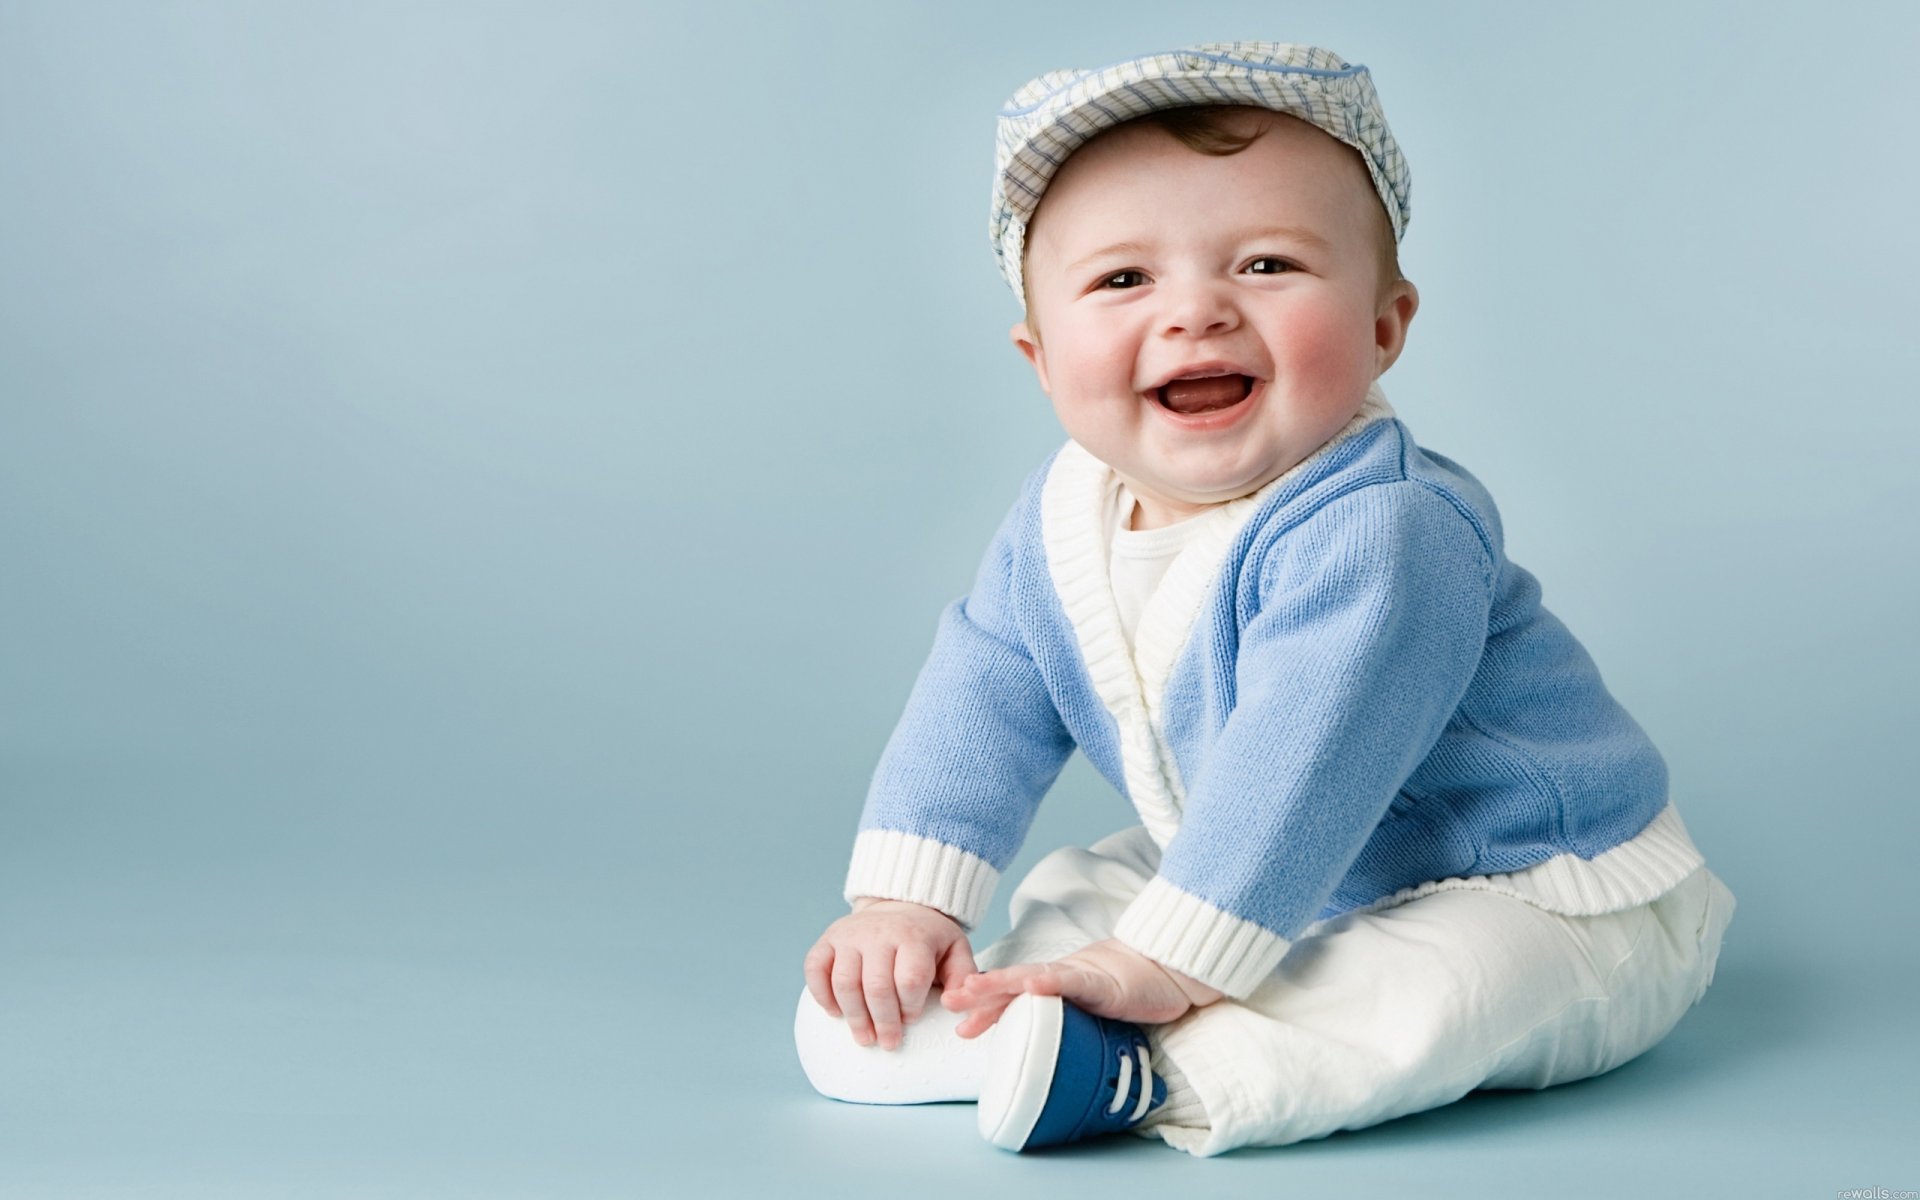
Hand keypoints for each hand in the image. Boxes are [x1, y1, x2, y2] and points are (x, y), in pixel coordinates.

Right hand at [803, 898, 977, 1050]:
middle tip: (888, 1043)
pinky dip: (821, 994)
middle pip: (876, 986)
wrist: (898, 906)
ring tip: (864, 1037)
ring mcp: (849, 935)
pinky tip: (835, 1012)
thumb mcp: (955, 950)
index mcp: (913, 936)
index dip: (910, 1007)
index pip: (910, 979)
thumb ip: (964, 977)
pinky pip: (814, 969)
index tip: (912, 1019)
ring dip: (854, 1017)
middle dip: (883, 1022)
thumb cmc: (928, 939)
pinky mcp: (828, 939)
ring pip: (845, 983)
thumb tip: (955, 1006)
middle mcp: (879, 932)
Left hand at [939, 938, 1222, 1037]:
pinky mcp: (1101, 981)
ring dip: (1001, 983)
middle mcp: (1061, 977)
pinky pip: (1072, 980)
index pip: (1015, 995)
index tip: (959, 1024)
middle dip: (980, 993)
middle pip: (1013, 982)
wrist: (1167, 968)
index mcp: (1056, 986)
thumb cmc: (1131, 988)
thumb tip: (1046, 1044)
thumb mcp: (1090, 1009)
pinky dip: (1050, 983)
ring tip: (973, 990)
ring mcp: (1079, 976)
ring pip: (1033, 977)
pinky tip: (1031, 985)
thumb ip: (1067, 1019)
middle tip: (949, 1003)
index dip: (986, 1007)